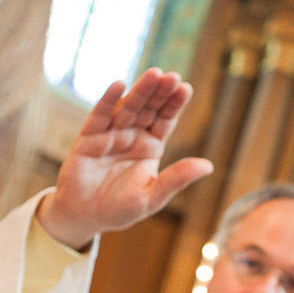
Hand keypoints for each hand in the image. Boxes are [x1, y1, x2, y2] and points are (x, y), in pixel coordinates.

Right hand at [36, 69, 213, 248]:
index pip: (165, 120)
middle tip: (172, 76)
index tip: (185, 88)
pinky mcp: (88, 138)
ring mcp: (110, 134)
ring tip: (154, 75)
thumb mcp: (152, 197)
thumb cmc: (120, 209)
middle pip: (149, 108)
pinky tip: (119, 85)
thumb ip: (176, 179)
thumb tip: (208, 166)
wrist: (85, 217)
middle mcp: (132, 135)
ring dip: (140, 91)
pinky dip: (108, 101)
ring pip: (127, 108)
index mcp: (150, 146)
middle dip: (160, 92)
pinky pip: (99, 116)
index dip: (174, 104)